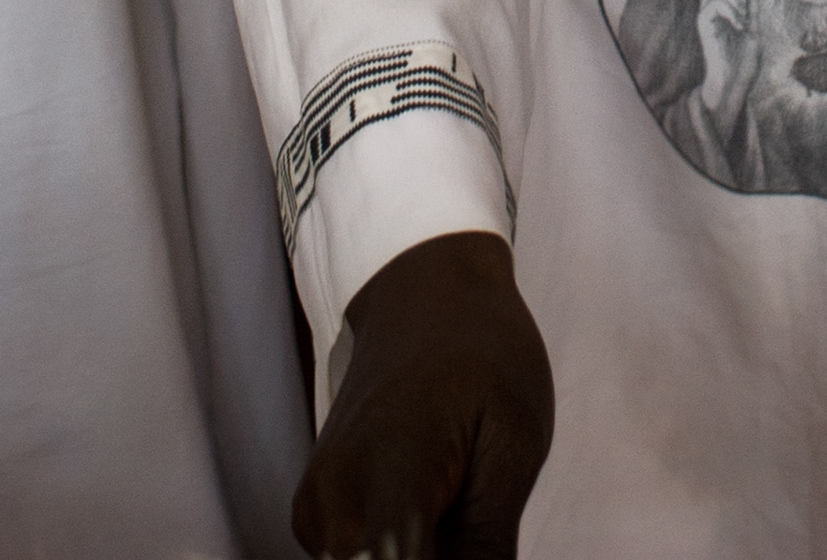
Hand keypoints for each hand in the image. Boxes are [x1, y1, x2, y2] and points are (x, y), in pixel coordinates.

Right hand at [295, 231, 554, 559]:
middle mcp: (331, 499)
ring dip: (418, 555)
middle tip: (477, 521)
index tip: (478, 546)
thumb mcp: (512, 443)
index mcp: (387, 473)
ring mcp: (314, 509)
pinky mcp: (314, 515)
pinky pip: (359, 557)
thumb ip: (488, 541)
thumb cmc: (482, 354)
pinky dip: (397, 551)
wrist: (422, 293)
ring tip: (462, 506)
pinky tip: (435, 514)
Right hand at [696, 0, 758, 118]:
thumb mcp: (753, 31)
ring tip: (743, 14)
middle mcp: (715, 12)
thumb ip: (751, 11)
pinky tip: (739, 23)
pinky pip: (712, 5)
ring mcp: (708, 18)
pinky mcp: (704, 27)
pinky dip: (729, 9)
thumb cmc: (742, 62)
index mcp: (728, 12)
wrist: (734, 83)